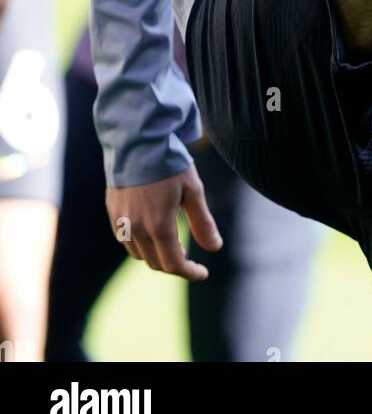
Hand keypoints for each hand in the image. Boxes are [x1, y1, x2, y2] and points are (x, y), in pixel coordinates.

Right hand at [106, 164, 222, 280]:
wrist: (137, 140)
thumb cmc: (169, 163)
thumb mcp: (193, 191)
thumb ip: (202, 223)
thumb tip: (215, 248)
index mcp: (158, 226)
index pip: (173, 264)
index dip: (189, 273)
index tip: (203, 273)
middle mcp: (136, 229)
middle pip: (156, 263)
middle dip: (175, 264)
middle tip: (189, 256)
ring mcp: (121, 222)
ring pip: (139, 254)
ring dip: (156, 255)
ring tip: (172, 242)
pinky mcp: (113, 212)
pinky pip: (126, 240)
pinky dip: (141, 244)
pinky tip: (151, 231)